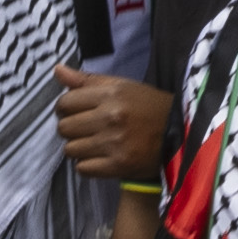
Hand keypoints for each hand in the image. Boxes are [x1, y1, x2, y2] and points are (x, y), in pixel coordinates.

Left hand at [51, 64, 172, 182]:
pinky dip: (88, 165)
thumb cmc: (148, 106)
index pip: (66, 102)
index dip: (66, 108)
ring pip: (71, 149)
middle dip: (71, 128)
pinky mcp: (118, 165)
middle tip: (85, 129)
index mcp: (111, 94)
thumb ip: (87, 80)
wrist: (180, 133)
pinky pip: (83, 168)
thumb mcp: (122, 86)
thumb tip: (57, 70)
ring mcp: (113, 143)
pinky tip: (100, 157)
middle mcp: (110, 117)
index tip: (75, 111)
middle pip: (65, 127)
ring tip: (93, 144)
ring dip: (79, 148)